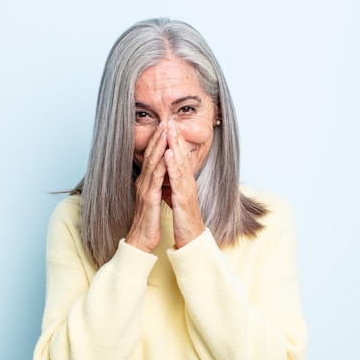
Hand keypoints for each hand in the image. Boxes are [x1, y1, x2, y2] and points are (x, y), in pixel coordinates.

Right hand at [125, 125, 167, 251]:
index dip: (157, 142)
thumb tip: (160, 177)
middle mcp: (143, 183)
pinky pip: (155, 179)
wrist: (140, 241)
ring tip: (165, 132)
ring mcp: (145, 190)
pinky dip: (160, 165)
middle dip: (158, 138)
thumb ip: (155, 187)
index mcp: (146, 183)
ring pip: (152, 163)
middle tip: (165, 122)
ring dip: (159, 146)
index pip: (151, 158)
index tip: (165, 128)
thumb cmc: (147, 222)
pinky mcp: (149, 199)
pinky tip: (165, 155)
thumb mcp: (152, 200)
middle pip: (150, 156)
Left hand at [164, 122, 205, 247]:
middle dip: (176, 138)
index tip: (169, 126)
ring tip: (170, 131)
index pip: (180, 158)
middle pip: (182, 156)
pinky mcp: (183, 198)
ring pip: (181, 164)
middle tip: (171, 120)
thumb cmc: (184, 219)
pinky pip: (177, 179)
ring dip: (175, 146)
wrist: (191, 238)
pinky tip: (169, 154)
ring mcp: (187, 189)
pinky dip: (173, 165)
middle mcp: (188, 182)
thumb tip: (169, 175)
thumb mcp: (177, 198)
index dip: (175, 142)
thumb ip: (174, 185)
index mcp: (185, 182)